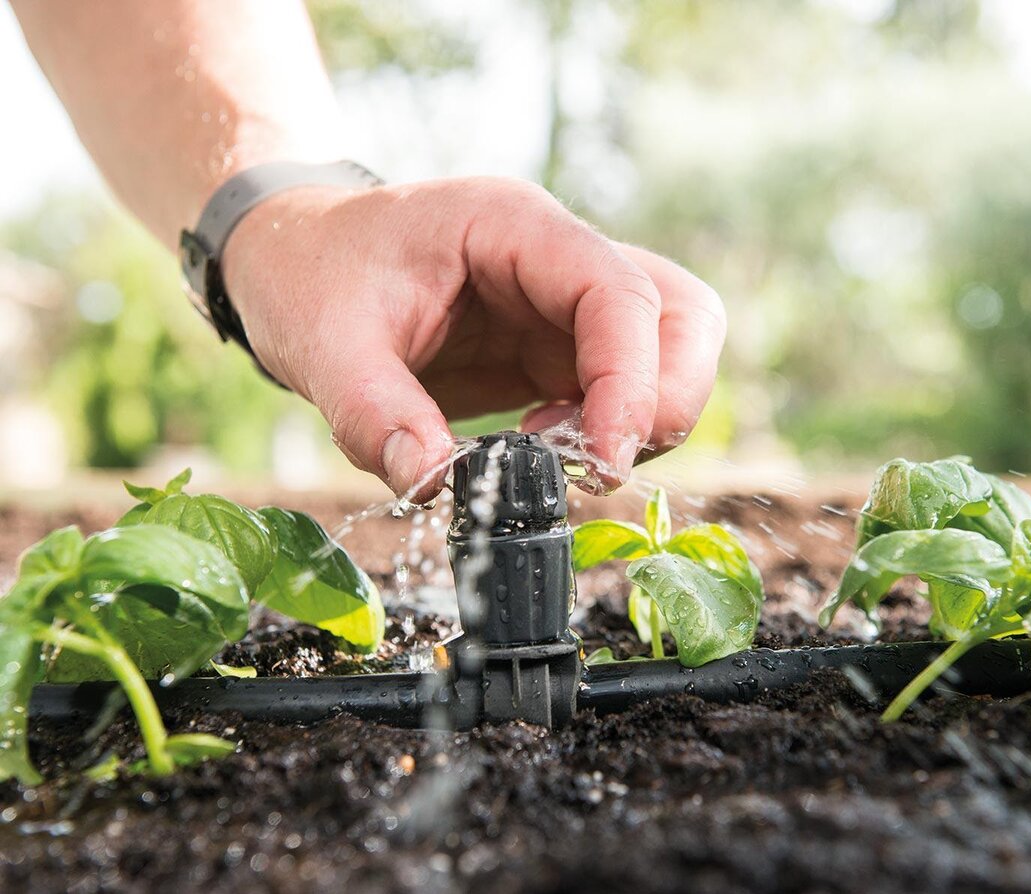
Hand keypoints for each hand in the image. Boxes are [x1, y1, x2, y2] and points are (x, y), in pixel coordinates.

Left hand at [221, 176, 725, 500]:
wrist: (294, 258)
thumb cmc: (309, 275)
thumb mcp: (323, 342)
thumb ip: (376, 413)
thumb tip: (435, 484)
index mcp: (514, 227)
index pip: (620, 292)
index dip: (633, 381)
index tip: (603, 459)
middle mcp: (559, 257)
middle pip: (681, 315)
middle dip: (665, 399)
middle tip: (594, 463)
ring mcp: (565, 302)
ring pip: (671, 351)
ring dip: (646, 418)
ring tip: (563, 458)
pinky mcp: (558, 347)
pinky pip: (624, 388)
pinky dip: (610, 432)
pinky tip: (547, 453)